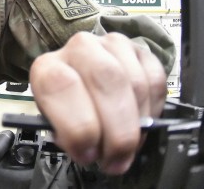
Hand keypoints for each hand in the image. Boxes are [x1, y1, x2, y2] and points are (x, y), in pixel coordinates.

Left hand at [29, 32, 166, 174]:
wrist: (83, 83)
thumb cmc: (69, 109)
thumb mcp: (57, 124)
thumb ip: (69, 135)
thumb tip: (90, 149)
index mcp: (48, 67)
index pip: (60, 85)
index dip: (78, 126)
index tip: (88, 153)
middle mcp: (79, 48)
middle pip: (105, 79)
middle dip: (116, 129)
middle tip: (116, 158)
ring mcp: (112, 45)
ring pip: (134, 83)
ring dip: (136, 124)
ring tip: (128, 147)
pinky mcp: (140, 51)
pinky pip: (155, 81)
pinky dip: (152, 110)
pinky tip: (141, 123)